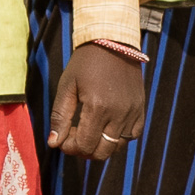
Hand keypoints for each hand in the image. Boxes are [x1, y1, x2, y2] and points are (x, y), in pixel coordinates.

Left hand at [48, 42, 145, 159]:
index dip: (71, 147)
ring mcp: (132, 112)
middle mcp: (118, 113)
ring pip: (117, 147)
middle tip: (74, 137)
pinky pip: (132, 135)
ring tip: (89, 132)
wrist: (112, 42)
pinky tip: (107, 128)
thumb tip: (54, 143)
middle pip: (102, 151)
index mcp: (97, 107)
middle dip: (84, 150)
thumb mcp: (67, 85)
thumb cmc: (85, 62)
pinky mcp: (140, 109)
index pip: (85, 144)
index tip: (63, 139)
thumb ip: (60, 116)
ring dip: (101, 146)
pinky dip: (119, 138)